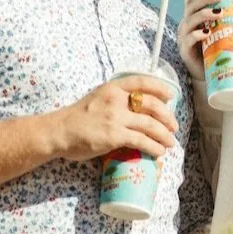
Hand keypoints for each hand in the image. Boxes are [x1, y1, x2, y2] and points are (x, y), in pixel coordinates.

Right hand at [50, 75, 177, 160]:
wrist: (59, 132)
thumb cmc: (77, 117)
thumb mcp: (97, 98)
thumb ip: (116, 100)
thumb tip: (138, 108)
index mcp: (112, 88)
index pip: (141, 82)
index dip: (160, 87)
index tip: (171, 95)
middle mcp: (116, 100)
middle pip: (152, 104)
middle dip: (167, 116)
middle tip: (173, 126)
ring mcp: (116, 118)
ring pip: (150, 124)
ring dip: (164, 135)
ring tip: (170, 143)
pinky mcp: (115, 136)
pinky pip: (141, 140)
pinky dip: (153, 147)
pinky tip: (158, 152)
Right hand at [179, 0, 223, 79]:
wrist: (210, 77)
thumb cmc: (219, 53)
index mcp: (196, 16)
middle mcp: (188, 23)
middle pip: (190, 4)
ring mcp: (185, 37)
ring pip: (190, 19)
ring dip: (204, 13)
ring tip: (219, 13)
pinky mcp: (185, 51)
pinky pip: (188, 39)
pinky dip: (196, 34)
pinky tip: (206, 32)